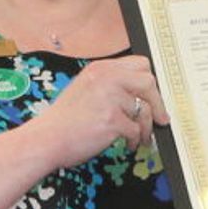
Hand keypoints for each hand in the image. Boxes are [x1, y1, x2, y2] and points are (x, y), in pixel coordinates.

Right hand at [31, 55, 168, 166]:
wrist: (47, 139)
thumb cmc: (64, 120)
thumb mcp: (86, 89)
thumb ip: (111, 85)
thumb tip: (141, 95)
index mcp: (101, 68)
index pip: (140, 64)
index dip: (150, 82)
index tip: (153, 96)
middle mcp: (106, 79)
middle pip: (149, 82)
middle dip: (158, 103)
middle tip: (160, 118)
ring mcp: (110, 98)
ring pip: (145, 111)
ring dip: (145, 128)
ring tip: (138, 137)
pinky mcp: (112, 120)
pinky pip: (136, 130)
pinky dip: (134, 140)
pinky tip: (126, 144)